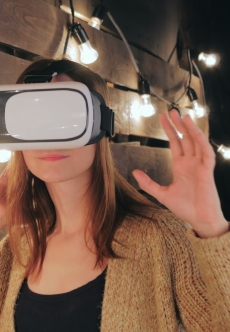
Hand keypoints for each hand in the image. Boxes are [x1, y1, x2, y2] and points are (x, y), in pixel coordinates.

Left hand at [132, 110, 227, 237]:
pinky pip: (206, 153)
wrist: (199, 219)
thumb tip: (134, 171)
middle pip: (185, 138)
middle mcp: (191, 163)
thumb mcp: (161, 194)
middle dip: (178, 125)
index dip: (169, 130)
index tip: (163, 118)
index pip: (175, 143)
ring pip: (196, 142)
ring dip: (190, 128)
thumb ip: (148, 183)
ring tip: (182, 116)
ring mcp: (200, 165)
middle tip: (171, 111)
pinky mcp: (207, 171)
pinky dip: (201, 141)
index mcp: (181, 166)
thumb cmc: (185, 207)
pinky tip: (195, 131)